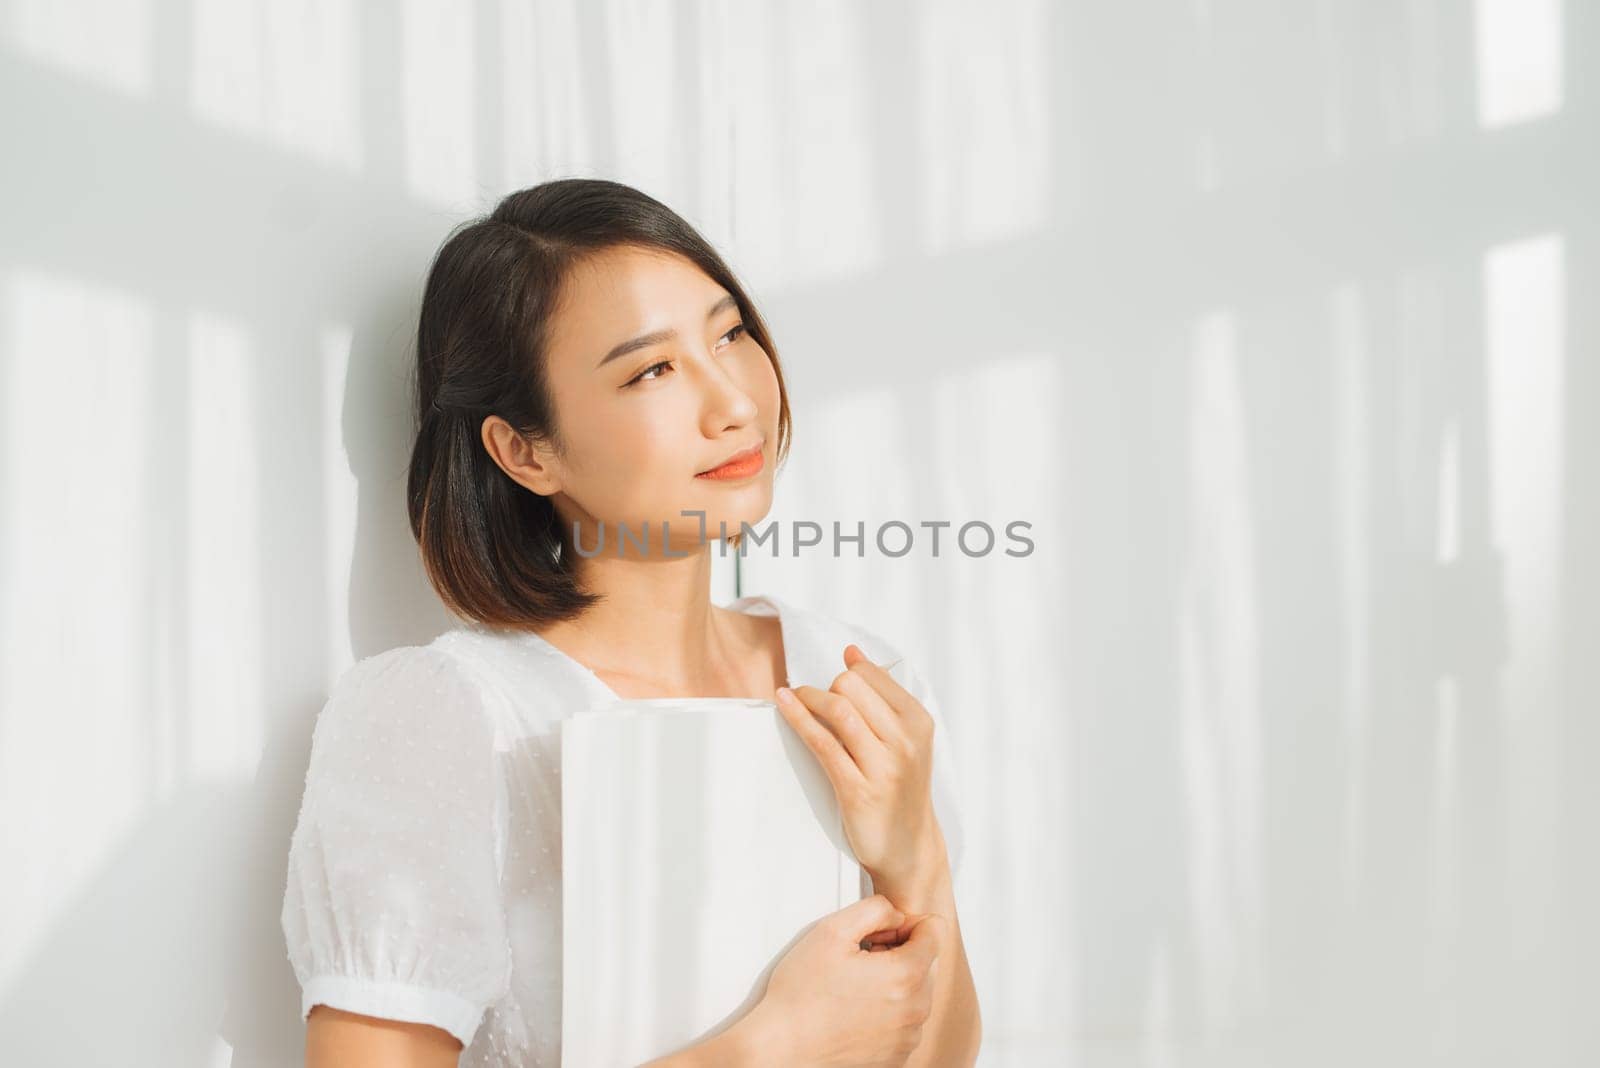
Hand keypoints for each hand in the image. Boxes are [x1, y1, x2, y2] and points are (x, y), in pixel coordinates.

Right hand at [740, 894, 946, 1066]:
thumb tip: (897, 915)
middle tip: (861, 958)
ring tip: (856, 985)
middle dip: (900, 952)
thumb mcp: (832, 930)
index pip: (935, 931)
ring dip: (895, 982)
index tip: (876, 935)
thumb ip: (875, 909)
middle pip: (927, 961)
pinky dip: (889, 1010)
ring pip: (917, 992)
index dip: (904, 924)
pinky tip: (857, 1009)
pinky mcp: (897, 1056)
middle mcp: (916, 1010)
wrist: (782, 1046)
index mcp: (906, 975)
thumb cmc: (801, 992)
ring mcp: (908, 1037)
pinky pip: (906, 1020)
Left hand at [775, 644, 943, 889]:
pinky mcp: (857, 790)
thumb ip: (881, 695)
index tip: (830, 683)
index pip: (871, 675)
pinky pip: (822, 743)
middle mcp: (905, 741)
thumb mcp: (905, 739)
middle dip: (825, 687)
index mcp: (919, 722)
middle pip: (851, 687)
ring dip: (807, 698)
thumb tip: (851, 651)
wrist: (908, 848)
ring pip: (838, 710)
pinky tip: (783, 705)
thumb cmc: (900, 787)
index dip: (845, 673)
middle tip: (812, 699)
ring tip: (793, 698)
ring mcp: (883, 766)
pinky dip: (798, 718)